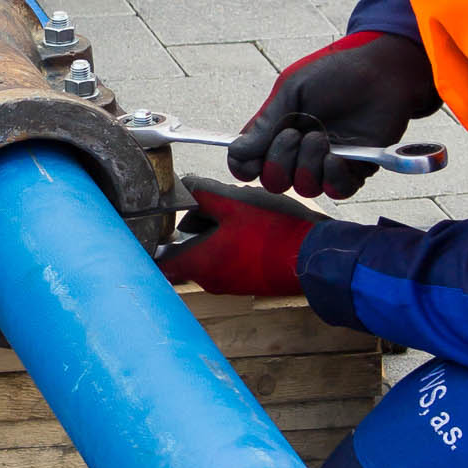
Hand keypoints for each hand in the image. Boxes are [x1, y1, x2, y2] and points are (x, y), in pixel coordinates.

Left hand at [162, 180, 316, 296]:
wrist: (315, 257)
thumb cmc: (275, 232)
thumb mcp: (234, 202)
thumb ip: (202, 192)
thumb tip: (183, 184)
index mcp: (200, 263)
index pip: (159, 261)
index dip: (152, 241)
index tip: (156, 223)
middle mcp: (210, 280)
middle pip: (186, 252)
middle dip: (193, 226)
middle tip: (208, 203)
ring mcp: (231, 283)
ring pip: (208, 253)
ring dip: (214, 232)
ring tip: (234, 211)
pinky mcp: (248, 280)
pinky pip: (228, 259)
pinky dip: (231, 241)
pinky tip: (251, 224)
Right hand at [229, 28, 437, 199]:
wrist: (380, 72)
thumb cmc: (335, 75)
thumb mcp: (292, 91)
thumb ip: (266, 123)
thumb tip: (236, 152)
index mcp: (278, 132)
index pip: (248, 163)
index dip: (244, 166)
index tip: (249, 155)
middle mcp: (299, 152)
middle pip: (273, 182)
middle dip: (278, 162)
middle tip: (294, 134)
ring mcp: (326, 163)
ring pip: (304, 189)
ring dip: (307, 165)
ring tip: (320, 137)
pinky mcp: (355, 170)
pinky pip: (336, 192)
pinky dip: (332, 178)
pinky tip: (336, 157)